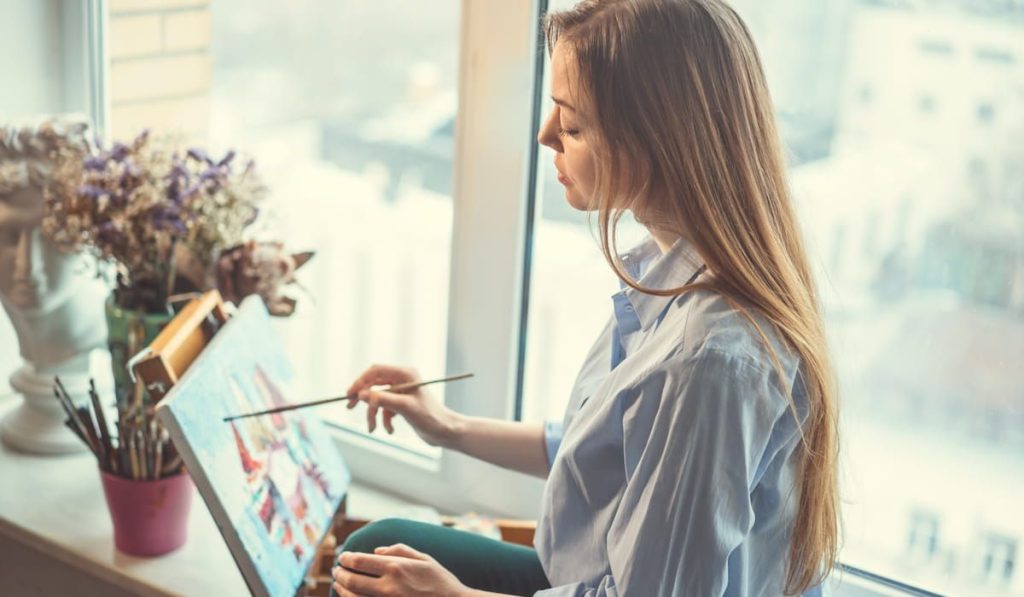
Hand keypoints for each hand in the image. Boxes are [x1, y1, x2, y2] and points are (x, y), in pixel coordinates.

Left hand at [333, 544, 468, 596]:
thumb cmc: (441, 582)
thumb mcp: (424, 559)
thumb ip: (399, 550)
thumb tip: (376, 551)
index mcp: (396, 567)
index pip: (361, 561)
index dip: (347, 558)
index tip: (343, 557)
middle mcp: (388, 587)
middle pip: (353, 580)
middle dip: (341, 574)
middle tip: (337, 570)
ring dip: (342, 590)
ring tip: (338, 584)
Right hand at [345, 364, 462, 447]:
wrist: (445, 432)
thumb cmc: (430, 417)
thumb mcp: (405, 407)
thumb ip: (383, 399)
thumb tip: (362, 394)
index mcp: (405, 374)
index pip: (376, 371)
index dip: (361, 381)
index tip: (350, 395)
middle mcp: (402, 380)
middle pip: (374, 383)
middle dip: (364, 398)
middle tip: (349, 406)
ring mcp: (401, 392)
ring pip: (377, 399)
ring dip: (373, 414)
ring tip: (373, 428)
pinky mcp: (401, 404)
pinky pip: (384, 409)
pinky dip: (384, 420)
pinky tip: (390, 430)